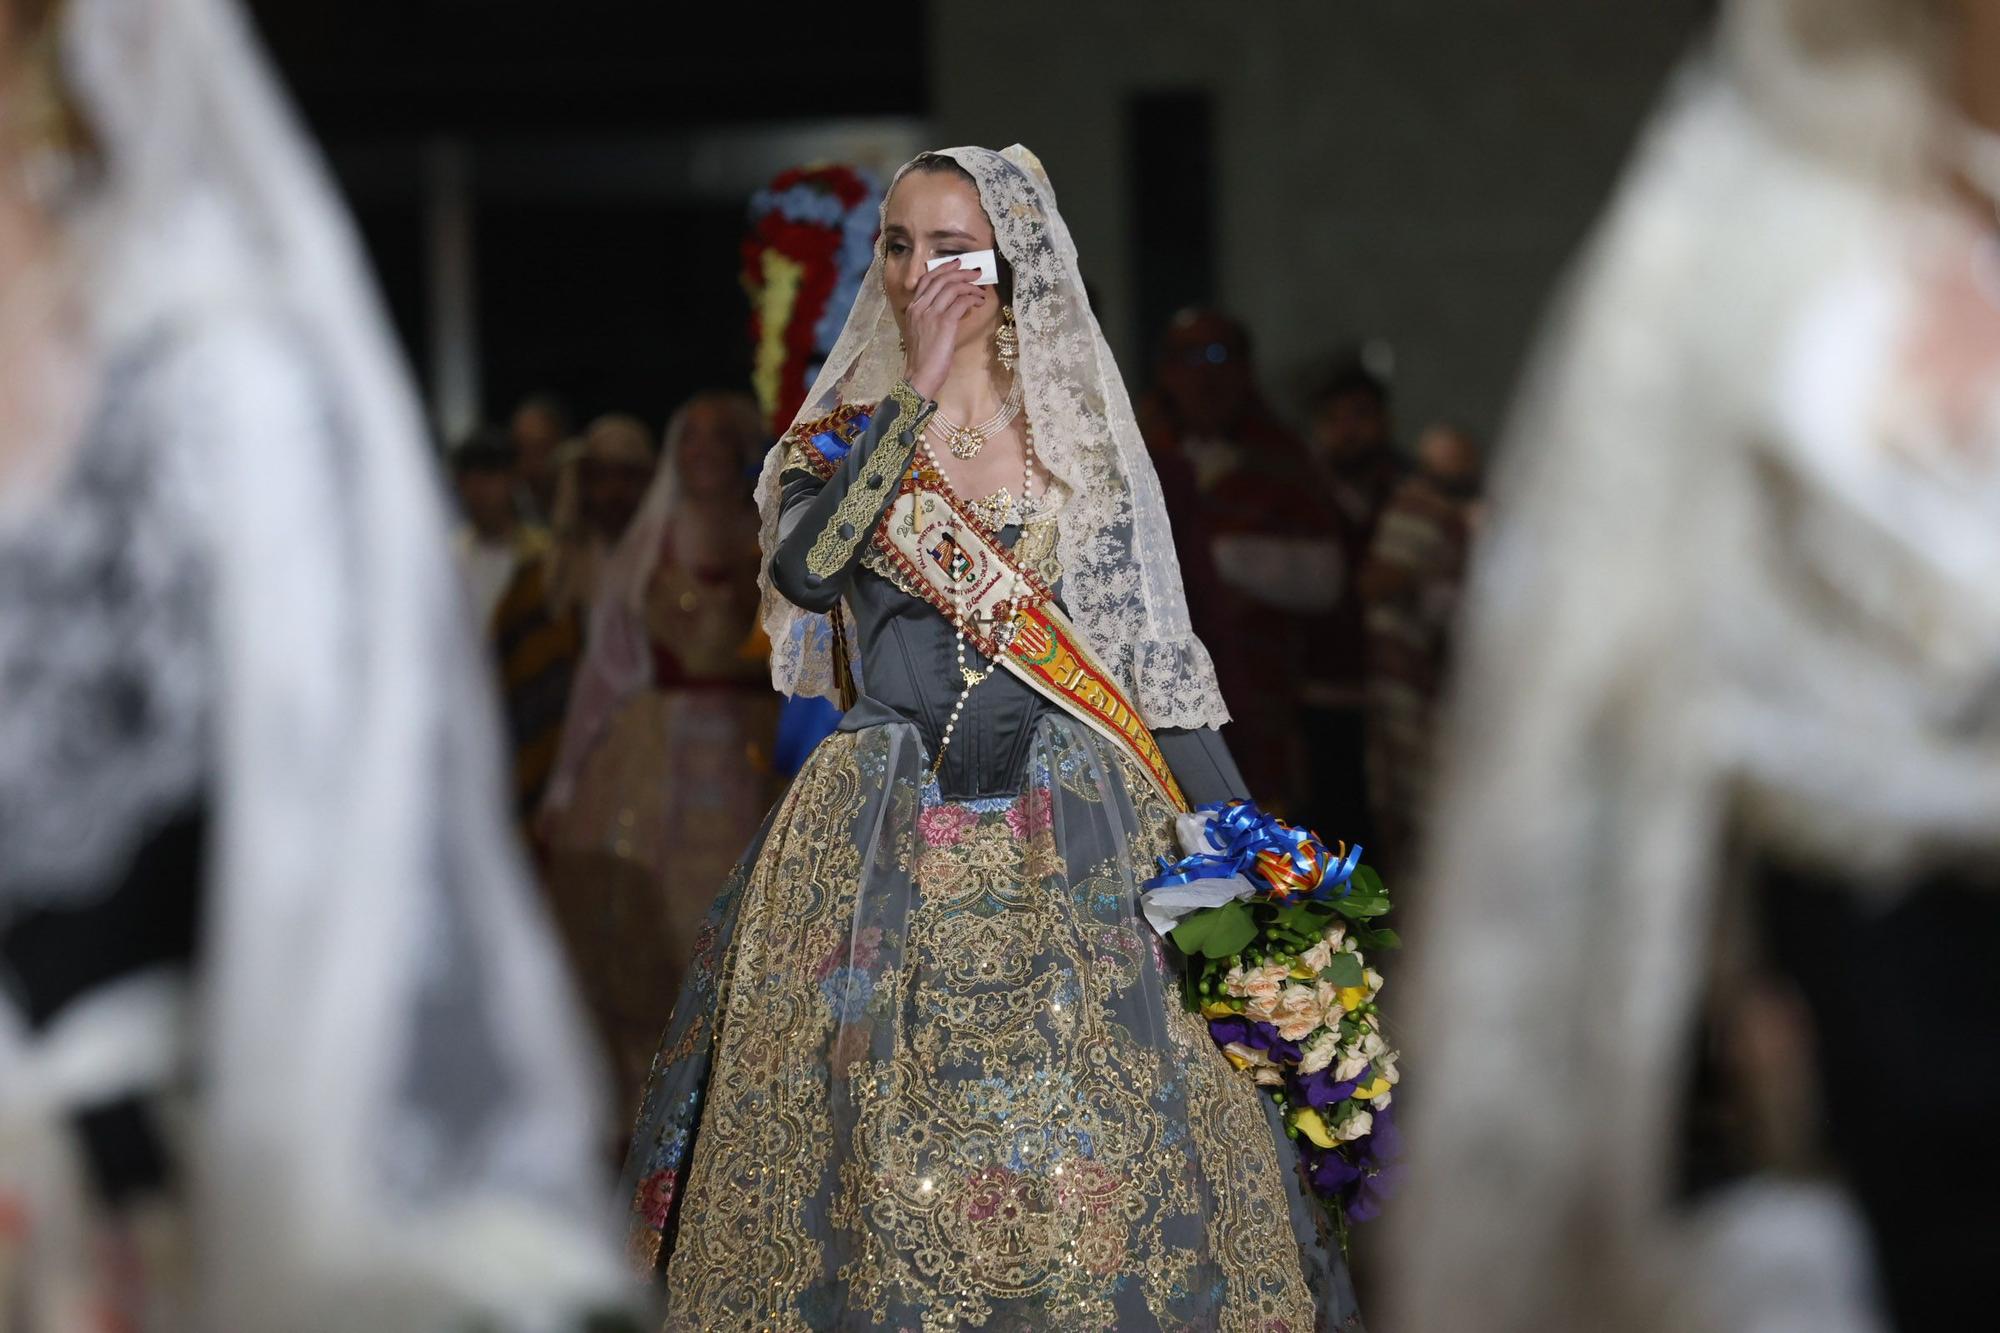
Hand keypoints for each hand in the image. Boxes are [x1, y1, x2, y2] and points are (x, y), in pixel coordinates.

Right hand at [902, 259, 988, 400]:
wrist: (920, 375)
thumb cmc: (924, 359)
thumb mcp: (923, 332)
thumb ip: (933, 316)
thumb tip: (955, 305)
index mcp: (913, 308)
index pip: (927, 279)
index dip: (943, 268)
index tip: (957, 264)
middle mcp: (919, 307)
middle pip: (941, 279)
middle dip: (961, 272)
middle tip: (975, 273)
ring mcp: (931, 314)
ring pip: (952, 287)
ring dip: (970, 286)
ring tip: (980, 291)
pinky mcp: (944, 323)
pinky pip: (961, 301)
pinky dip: (972, 298)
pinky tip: (978, 303)